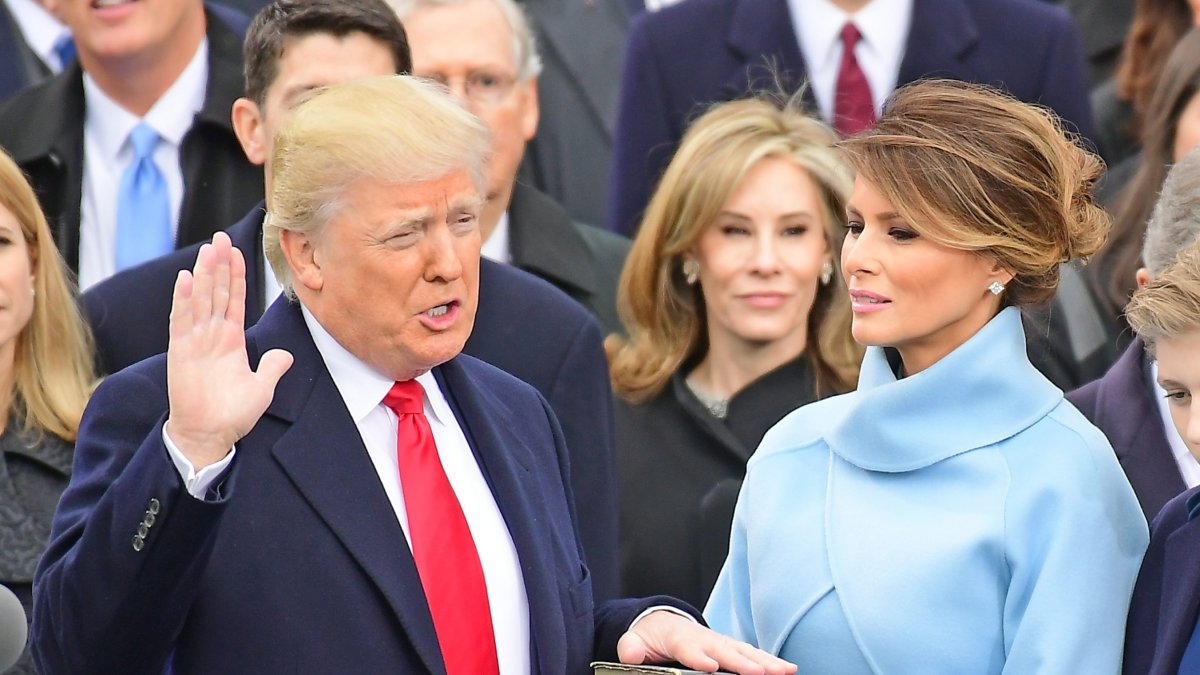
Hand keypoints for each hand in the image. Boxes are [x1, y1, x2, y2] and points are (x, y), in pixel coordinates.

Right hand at [165, 232, 292, 467]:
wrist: (210, 435)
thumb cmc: (232, 414)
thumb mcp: (261, 388)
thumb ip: (272, 368)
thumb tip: (285, 355)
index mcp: (231, 340)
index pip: (235, 300)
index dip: (236, 276)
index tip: (236, 252)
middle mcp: (212, 336)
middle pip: (217, 292)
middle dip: (219, 265)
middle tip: (220, 237)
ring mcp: (195, 341)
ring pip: (201, 300)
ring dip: (204, 274)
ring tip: (207, 249)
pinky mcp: (180, 352)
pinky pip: (182, 321)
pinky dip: (183, 300)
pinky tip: (186, 279)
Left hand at [618, 610, 796, 674]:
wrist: (662, 621)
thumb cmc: (651, 636)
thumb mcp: (635, 640)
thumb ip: (631, 647)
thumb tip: (630, 654)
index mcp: (679, 638)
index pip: (689, 648)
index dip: (699, 657)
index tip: (711, 666)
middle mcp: (704, 638)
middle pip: (725, 651)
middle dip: (743, 662)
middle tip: (760, 673)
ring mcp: (720, 642)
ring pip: (744, 651)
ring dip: (765, 661)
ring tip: (784, 671)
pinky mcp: (731, 648)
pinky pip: (751, 654)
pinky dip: (770, 660)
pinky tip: (788, 669)